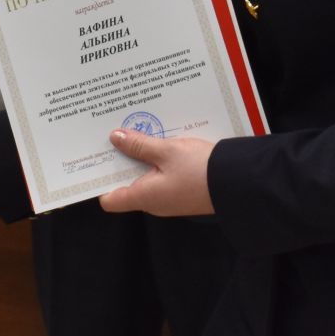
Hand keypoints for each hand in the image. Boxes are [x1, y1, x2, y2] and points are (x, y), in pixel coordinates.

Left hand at [98, 130, 215, 217]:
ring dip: (140, 158)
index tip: (95, 160)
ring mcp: (168, 199)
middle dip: (120, 161)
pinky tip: (160, 142)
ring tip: (137, 132)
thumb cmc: (200, 169)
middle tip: (115, 135)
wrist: (238, 183)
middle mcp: (153, 203)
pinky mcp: (182, 191)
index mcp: (144, 197)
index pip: (110, 199)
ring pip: (145, 177)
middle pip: (126, 184)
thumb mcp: (166, 150)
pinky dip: (157, 161)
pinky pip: (162, 176)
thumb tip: (115, 138)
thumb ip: (139, 145)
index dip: (99, 181)